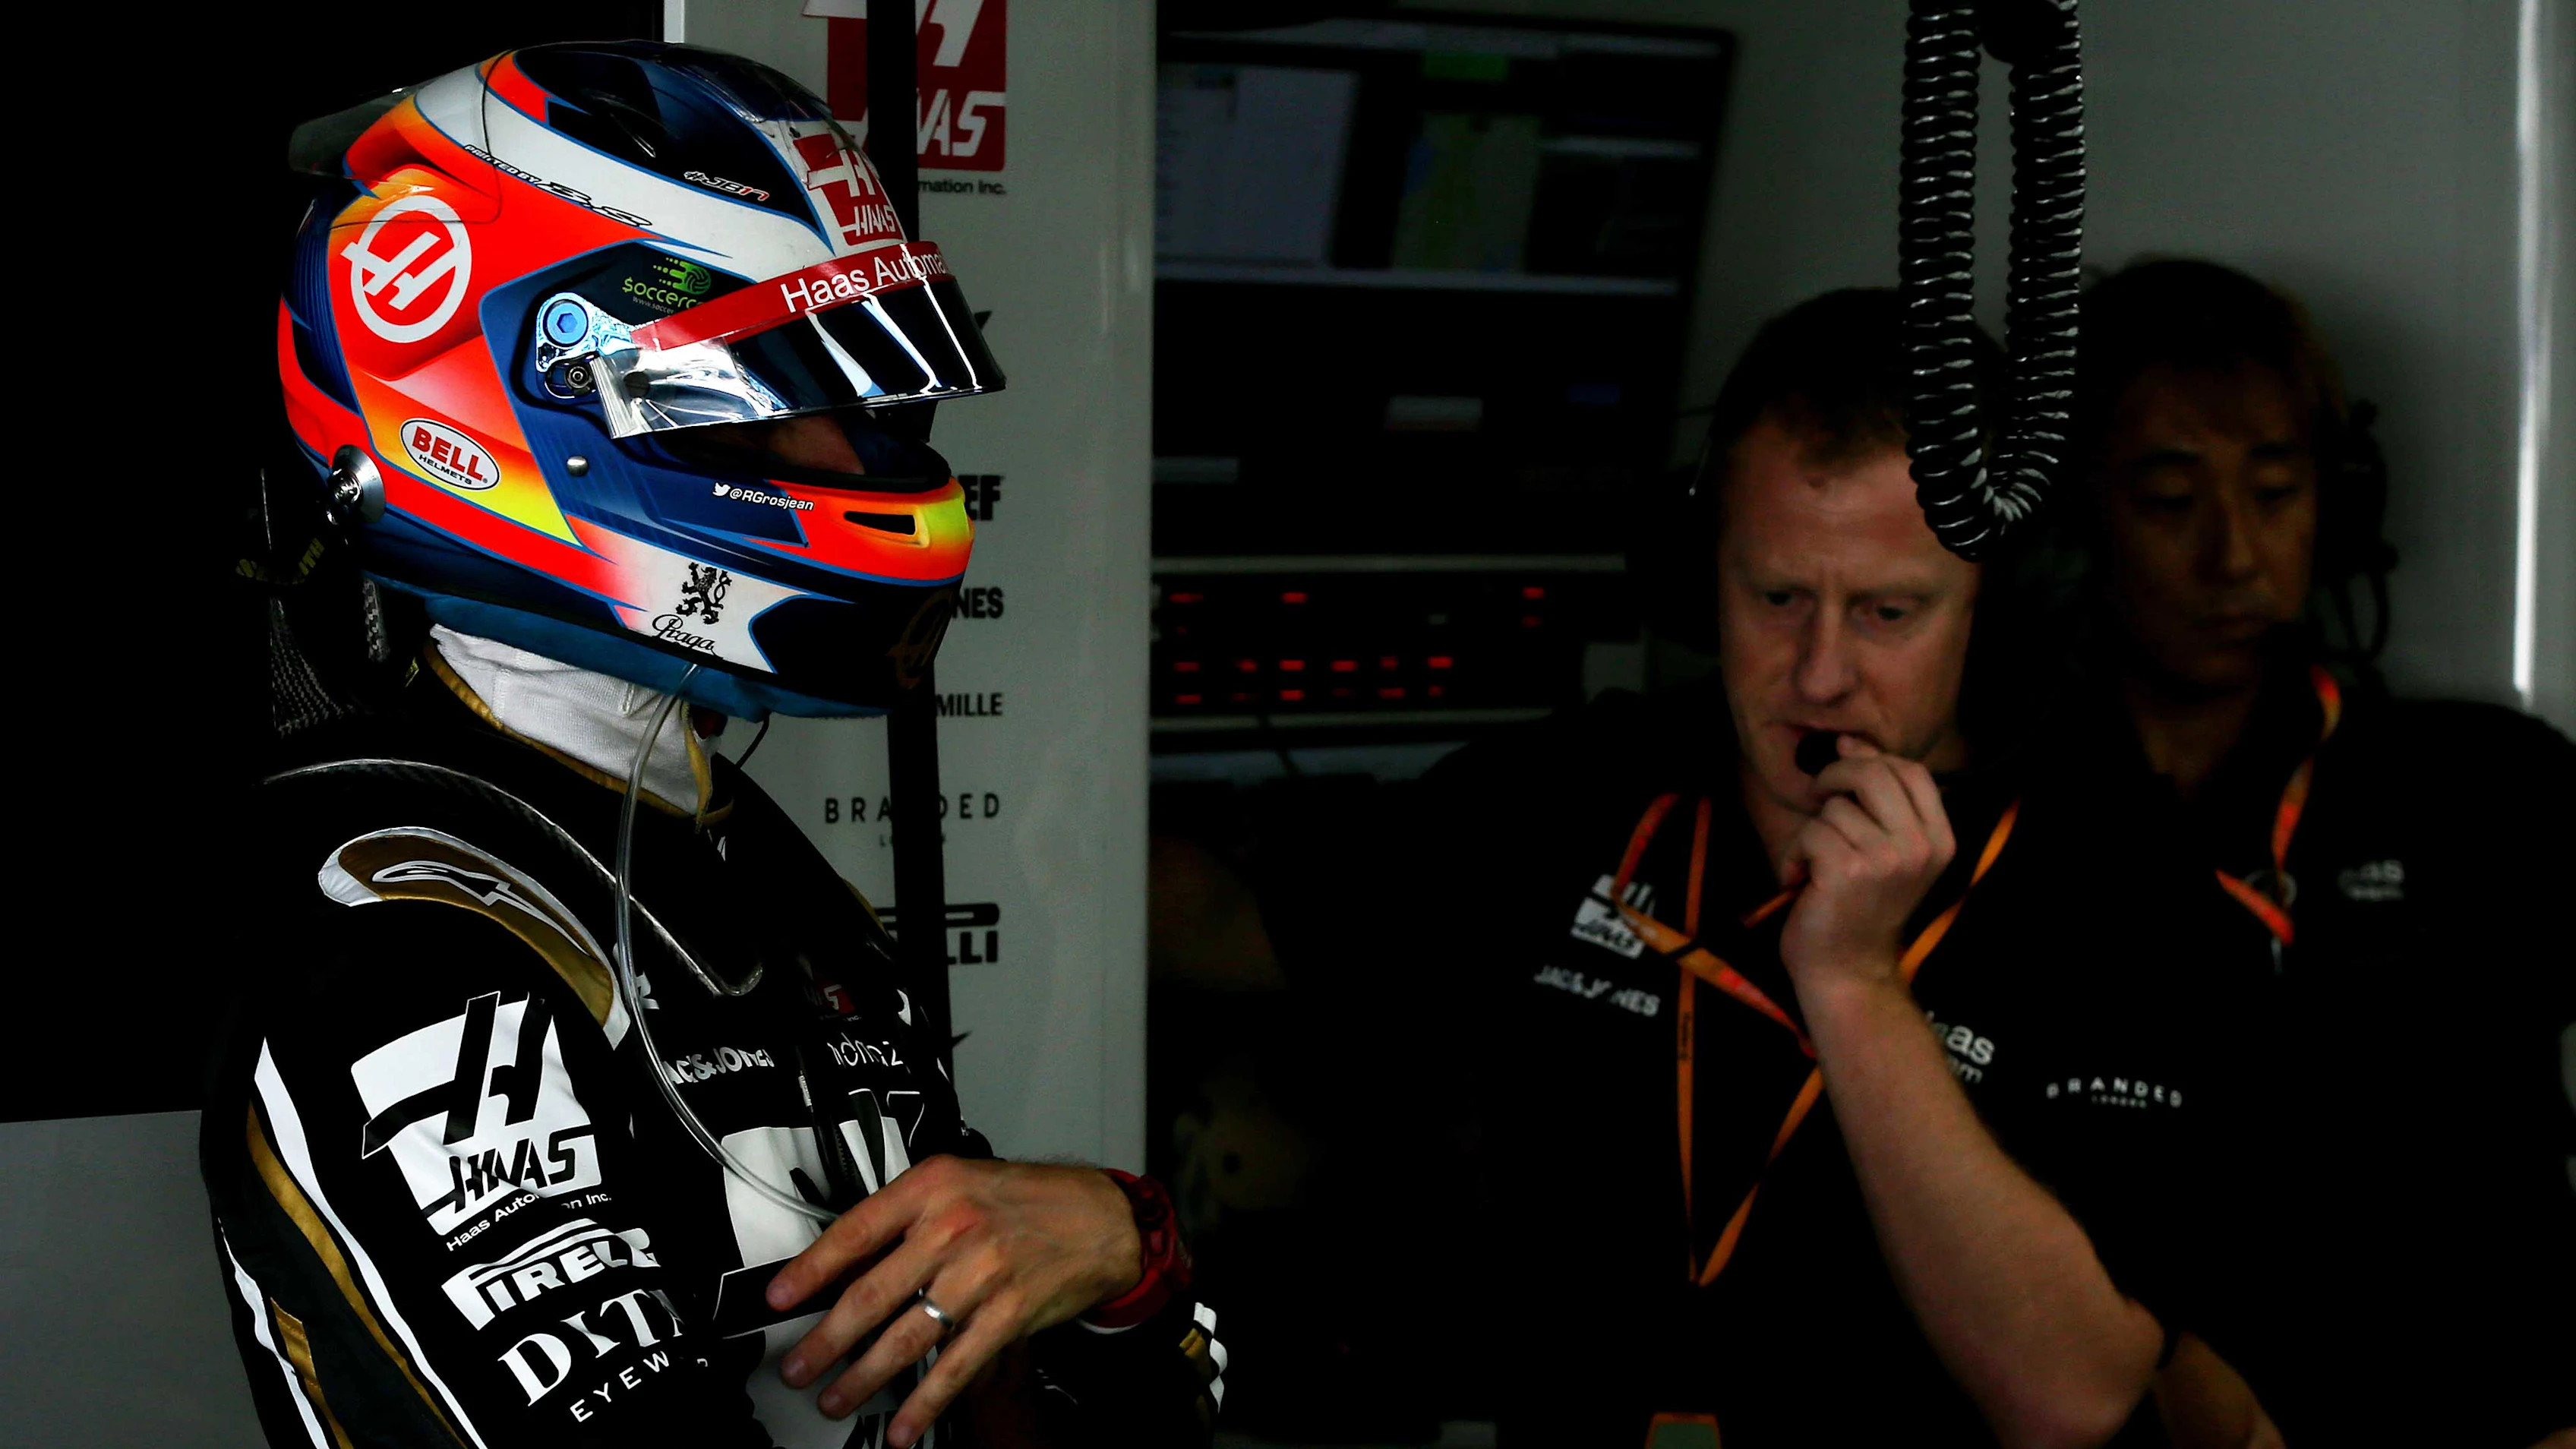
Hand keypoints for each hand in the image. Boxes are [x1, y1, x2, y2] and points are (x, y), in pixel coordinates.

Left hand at [766, 1155, 1143, 1445]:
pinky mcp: (1009, 1315)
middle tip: (797, 1365)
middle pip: (872, 1294)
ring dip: (862, 1377)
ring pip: (906, 1337)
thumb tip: (848, 1261)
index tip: (779, 1299)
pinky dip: (925, 1403)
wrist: (1103, 1218)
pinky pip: (955, 1366)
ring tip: (835, 1399)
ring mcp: (982, 1273)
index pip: (855, 1231)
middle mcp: (954, 1227)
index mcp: (934, 1187)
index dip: (811, 1270)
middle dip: (825, 1340)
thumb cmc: (1029, 1200)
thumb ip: (909, 1214)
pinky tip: (903, 1425)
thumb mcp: (963, 1181)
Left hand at [1774, 737, 1955, 1001]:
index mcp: (1939, 839)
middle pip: (1872, 773)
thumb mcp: (1885, 850)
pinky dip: (1794, 855)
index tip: (1841, 773)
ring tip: (1816, 865)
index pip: (1911, 771)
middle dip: (1833, 778)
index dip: (1870, 760)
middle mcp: (1921, 847)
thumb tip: (1849, 741)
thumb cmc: (1859, 907)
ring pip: (1833, 806)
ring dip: (1812, 832)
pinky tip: (1802, 881)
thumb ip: (1876, 798)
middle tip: (1817, 802)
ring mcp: (1887, 859)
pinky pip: (1809, 832)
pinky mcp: (1848, 871)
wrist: (1848, 970)